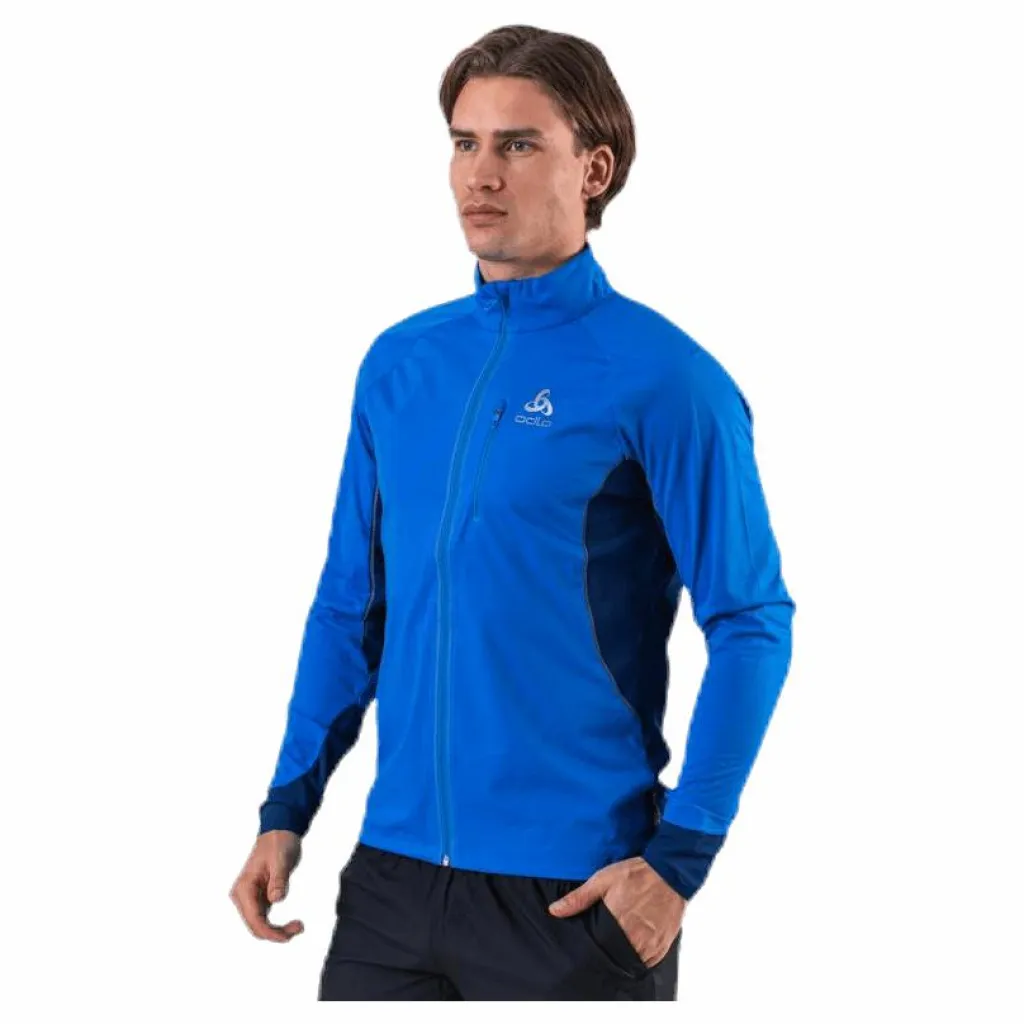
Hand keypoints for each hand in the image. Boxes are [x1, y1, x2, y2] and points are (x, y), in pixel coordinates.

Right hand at [229, 829, 304, 941]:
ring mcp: (249, 899)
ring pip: (260, 926)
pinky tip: (292, 924)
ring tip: (299, 926)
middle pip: (255, 927)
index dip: (270, 932)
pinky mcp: (258, 899)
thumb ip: (279, 879)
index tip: (288, 936)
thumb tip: (275, 899)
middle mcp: (242, 896)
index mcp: (244, 888)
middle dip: (275, 933)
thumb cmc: (279, 843)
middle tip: (300, 928)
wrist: (279, 832)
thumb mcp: (282, 859)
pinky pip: (264, 919)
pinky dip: (277, 925)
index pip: (254, 920)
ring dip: (277, 931)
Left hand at [548, 856, 685, 967]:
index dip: (591, 952)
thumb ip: (579, 898)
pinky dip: (640, 958)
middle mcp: (634, 937)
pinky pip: (648, 962)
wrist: (670, 871)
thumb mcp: (603, 879)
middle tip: (601, 949)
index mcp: (616, 921)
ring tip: (616, 949)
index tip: (585, 951)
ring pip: (631, 962)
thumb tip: (554, 911)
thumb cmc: (636, 873)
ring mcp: (650, 943)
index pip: (598, 949)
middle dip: (607, 955)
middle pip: (614, 958)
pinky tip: (634, 948)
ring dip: (623, 958)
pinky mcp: (663, 944)